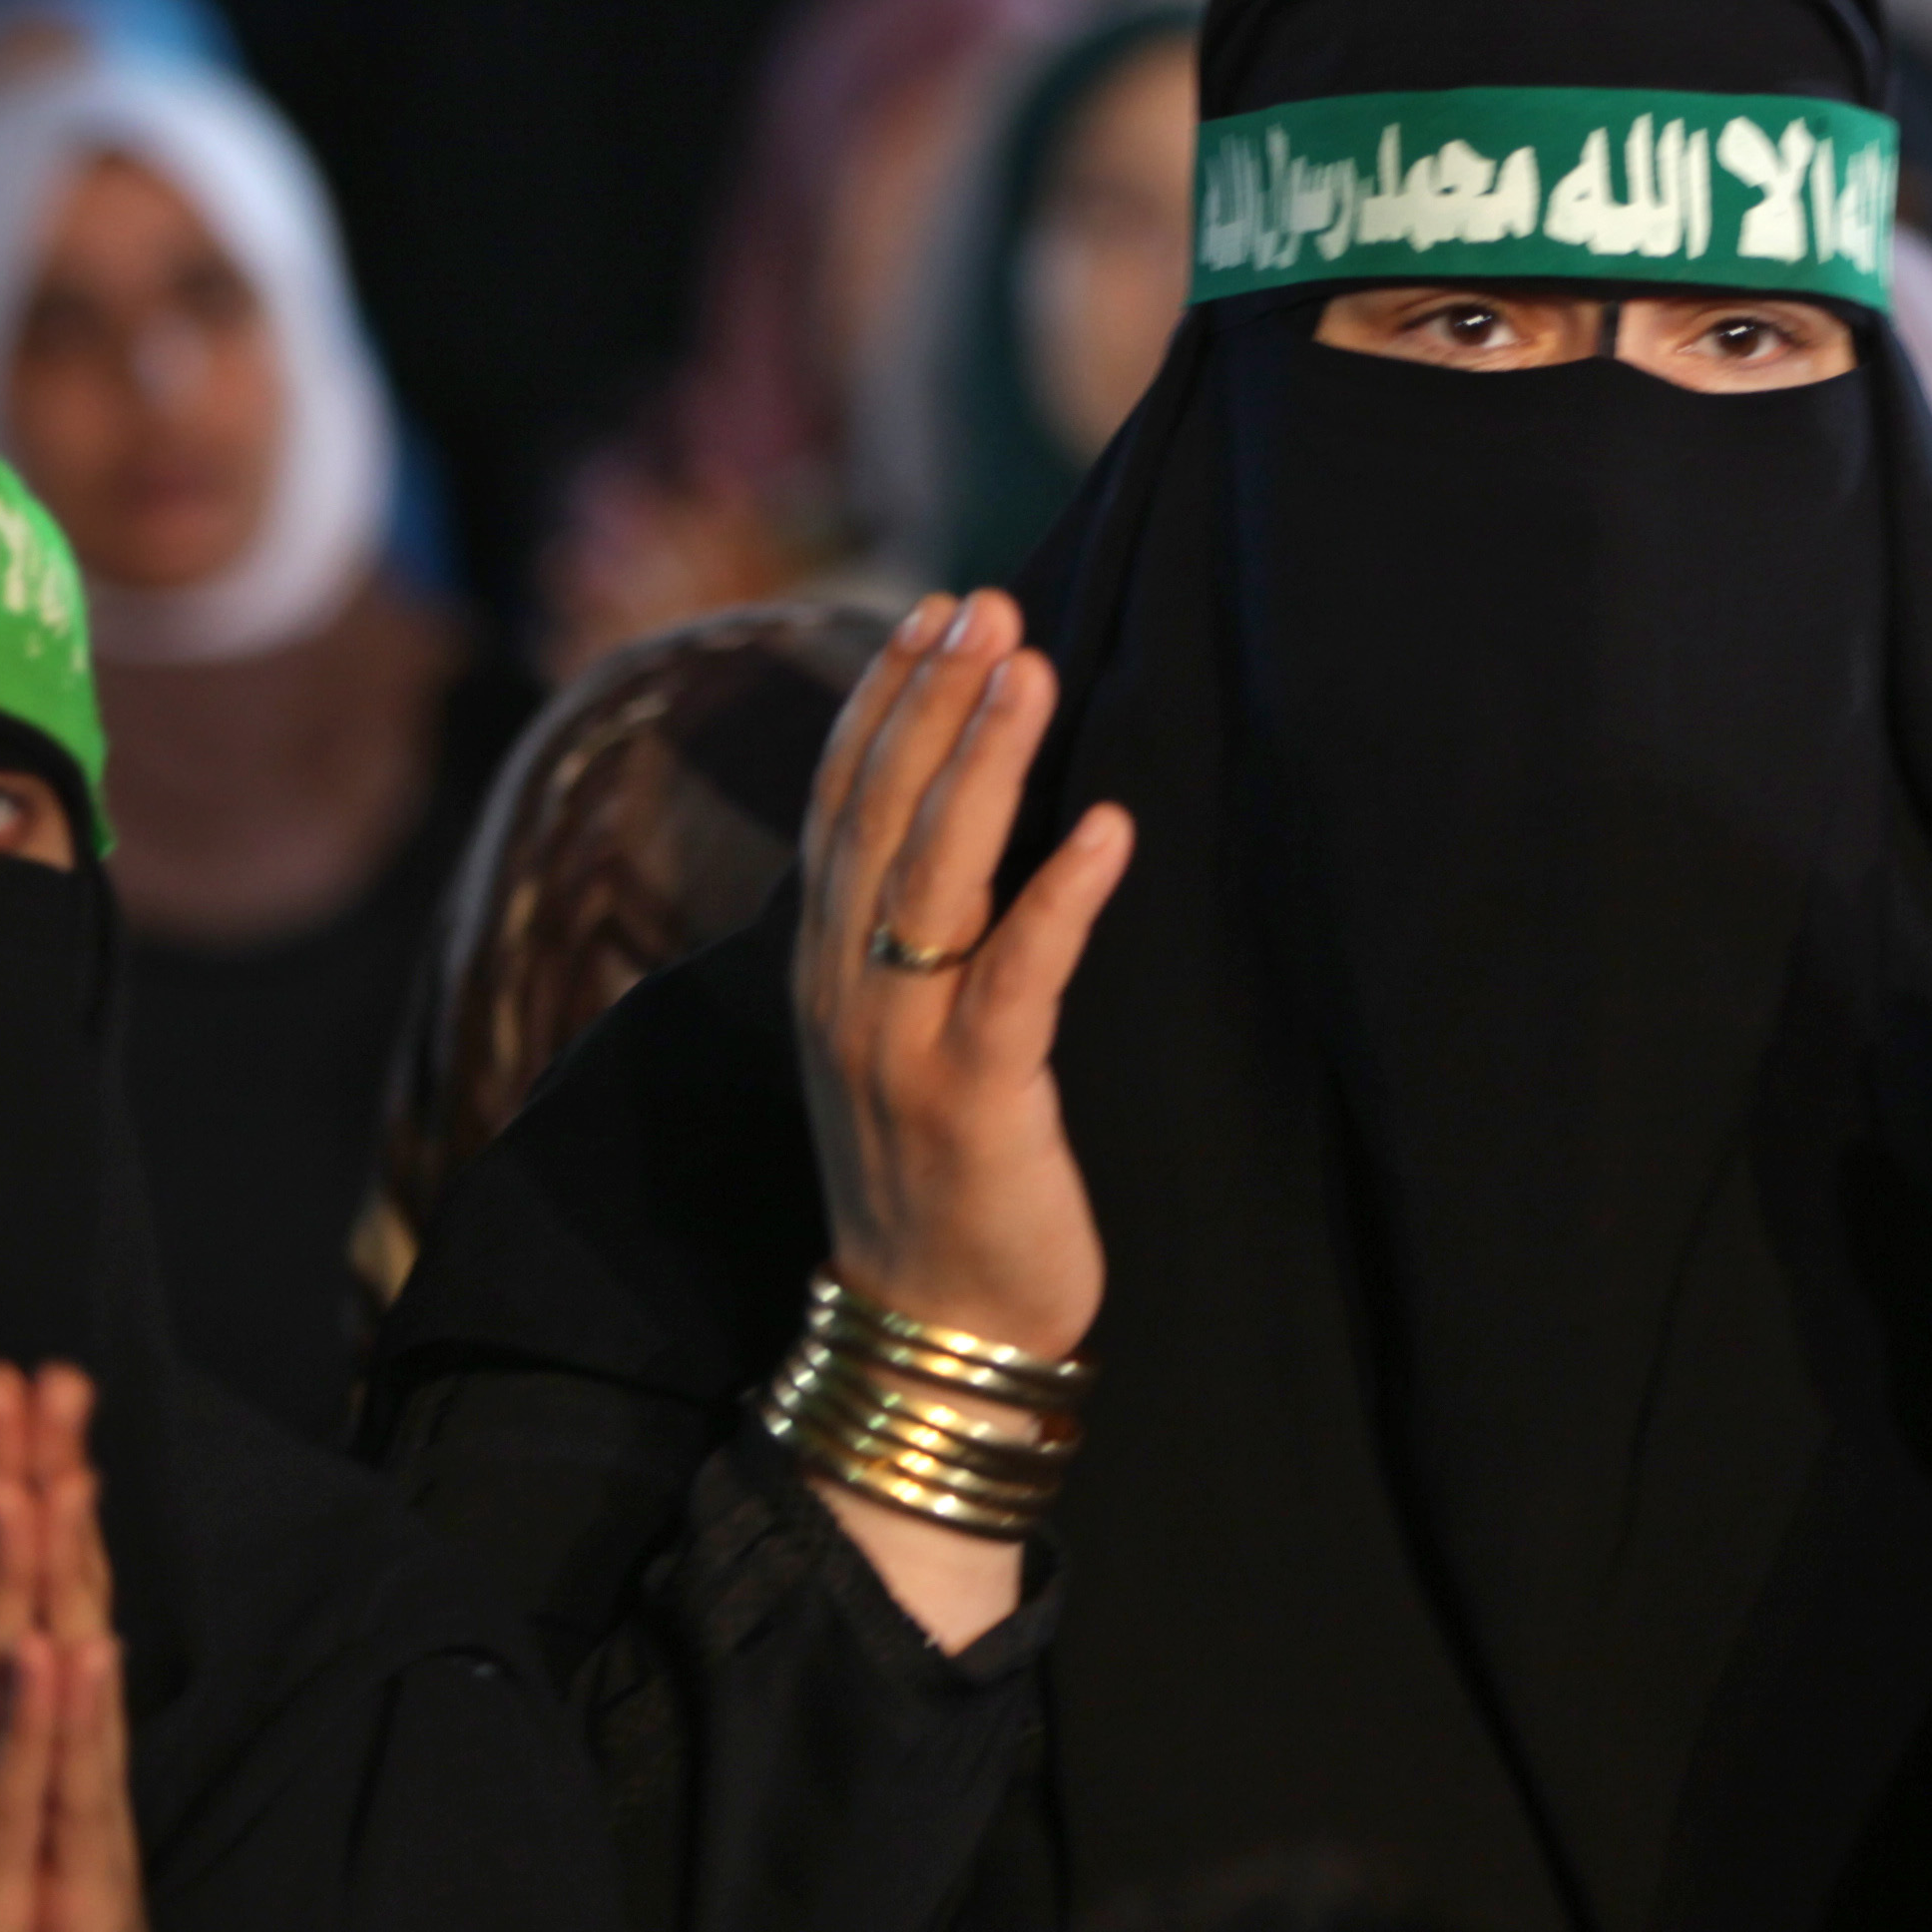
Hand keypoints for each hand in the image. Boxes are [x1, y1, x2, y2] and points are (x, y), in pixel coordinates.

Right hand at [790, 591, 1134, 1643]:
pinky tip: (1106, 828)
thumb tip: (971, 809)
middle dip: (933, 697)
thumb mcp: (907, 1033)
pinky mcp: (972, 1101)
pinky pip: (1014, 978)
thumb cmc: (941, 1171)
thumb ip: (922, 930)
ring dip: (982, 761)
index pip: (843, 802)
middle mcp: (844, 991)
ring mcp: (899, 1045)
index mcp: (825, 967)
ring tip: (1029, 664)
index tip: (935, 609)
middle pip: (880, 813)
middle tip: (987, 601)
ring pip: (931, 875)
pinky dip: (1057, 898)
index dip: (885, 698)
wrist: (934, 1330)